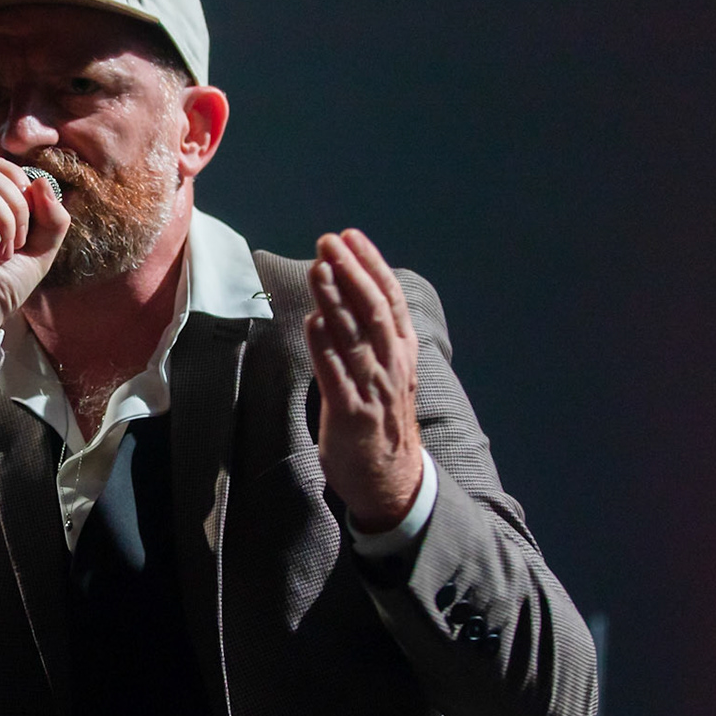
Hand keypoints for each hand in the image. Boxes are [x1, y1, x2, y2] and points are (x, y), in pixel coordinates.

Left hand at [303, 229, 423, 531]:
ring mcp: (374, 389)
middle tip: (329, 241)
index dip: (371, 264)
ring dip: (335, 299)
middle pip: (372, 308)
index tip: (351, 237)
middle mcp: (392, 365)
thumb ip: (374, 336)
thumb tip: (348, 293)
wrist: (392, 479)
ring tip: (318, 268)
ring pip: (355, 336)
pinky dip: (326, 347)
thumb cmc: (382, 419)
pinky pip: (338, 375)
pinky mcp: (352, 414)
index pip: (389, 298)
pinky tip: (314, 323)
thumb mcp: (389, 371)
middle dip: (350, 270)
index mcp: (402, 351)